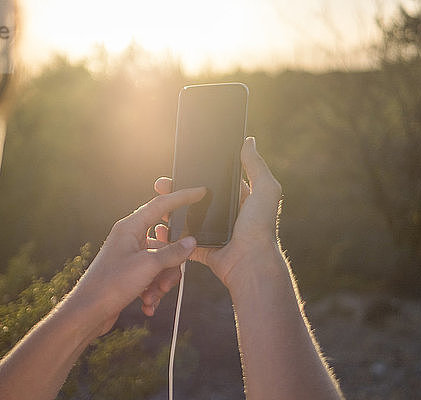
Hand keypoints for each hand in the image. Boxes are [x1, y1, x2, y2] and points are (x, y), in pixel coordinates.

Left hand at [75, 186, 206, 333]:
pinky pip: (151, 277)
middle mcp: (129, 238)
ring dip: (161, 282)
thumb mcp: (148, 266)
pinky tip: (147, 304)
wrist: (87, 313)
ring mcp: (129, 256)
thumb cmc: (110, 284)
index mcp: (130, 227)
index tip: (200, 192)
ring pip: (161, 263)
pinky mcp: (129, 274)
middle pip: (165, 242)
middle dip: (171, 264)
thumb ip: (173, 252)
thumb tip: (191, 242)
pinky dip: (152, 291)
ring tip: (152, 296)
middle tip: (166, 280)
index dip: (182, 197)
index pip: (161, 205)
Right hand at [154, 137, 282, 291]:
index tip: (181, 166)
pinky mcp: (203, 249)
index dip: (198, 174)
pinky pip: (183, 242)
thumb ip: (256, 166)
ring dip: (171, 212)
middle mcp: (226, 216)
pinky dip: (171, 237)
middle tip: (161, 185)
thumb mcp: (264, 190)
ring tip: (156, 204)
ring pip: (187, 219)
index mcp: (240, 200)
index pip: (215, 182)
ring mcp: (213, 233)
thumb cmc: (259, 227)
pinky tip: (160, 228)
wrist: (249, 264)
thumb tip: (249, 141)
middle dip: (177, 191)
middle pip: (196, 199)